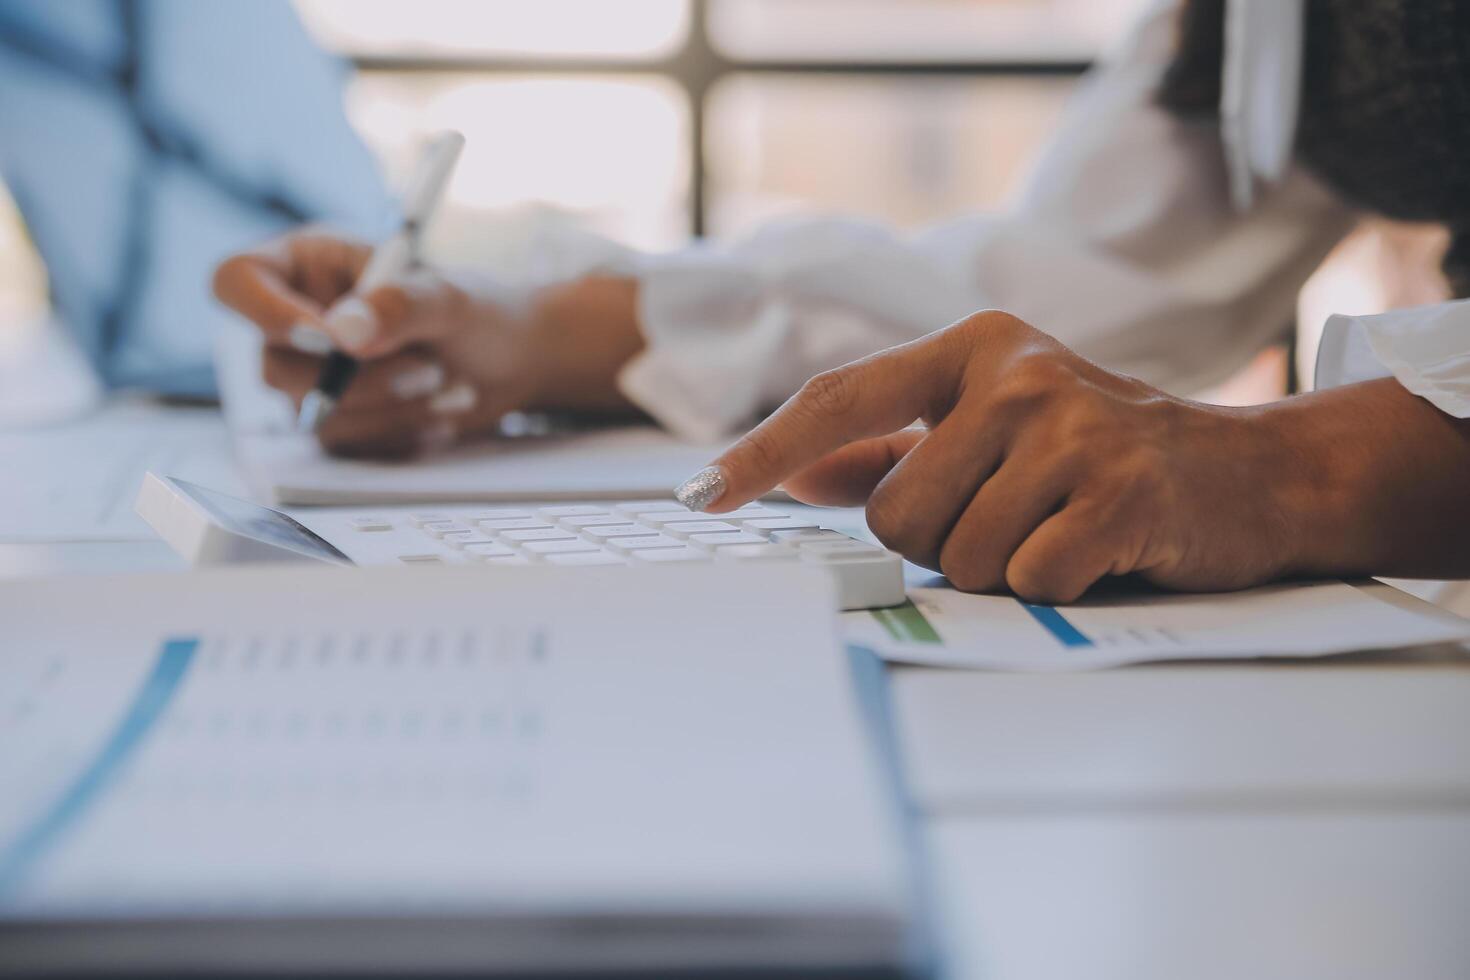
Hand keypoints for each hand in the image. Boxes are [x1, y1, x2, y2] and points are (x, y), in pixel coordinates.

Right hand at [213, 229, 643, 458]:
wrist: (516, 360)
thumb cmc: (480, 309)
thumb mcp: (449, 296)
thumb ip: (399, 305)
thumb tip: (344, 332)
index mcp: (307, 266)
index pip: (237, 281)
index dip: (266, 313)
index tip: (328, 337)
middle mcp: (299, 320)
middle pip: (275, 365)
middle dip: (360, 378)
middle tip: (427, 366)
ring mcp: (315, 376)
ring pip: (314, 413)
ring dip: (389, 407)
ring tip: (444, 382)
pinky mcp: (342, 421)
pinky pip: (348, 445)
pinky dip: (400, 433)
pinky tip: (439, 412)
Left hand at [682, 312, 1469, 600]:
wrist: (1247, 474)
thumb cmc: (1098, 455)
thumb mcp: (995, 426)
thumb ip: (892, 448)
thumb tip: (793, 473)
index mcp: (974, 349)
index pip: (839, 399)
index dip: (763, 453)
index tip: (702, 496)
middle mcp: (1018, 374)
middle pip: (899, 514)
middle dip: (942, 542)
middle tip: (1012, 518)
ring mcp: (1074, 428)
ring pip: (960, 556)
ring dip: (1001, 567)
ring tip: (1057, 528)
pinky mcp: (1122, 491)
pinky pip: (1028, 579)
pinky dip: (1053, 586)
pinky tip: (1095, 549)